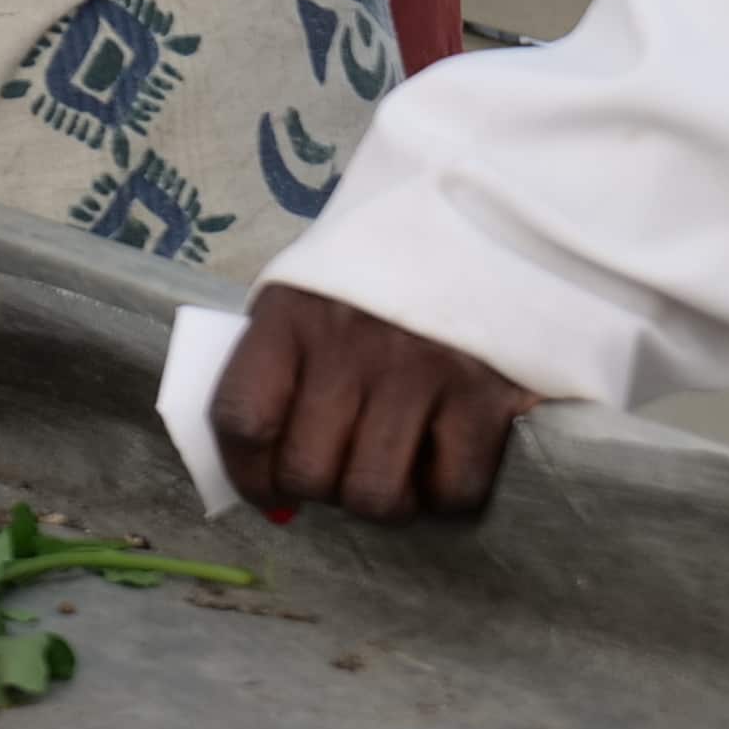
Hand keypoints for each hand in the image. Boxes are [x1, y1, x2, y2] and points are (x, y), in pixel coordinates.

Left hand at [213, 283, 537, 524]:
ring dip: (379, 501)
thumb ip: (279, 378)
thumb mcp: (306, 302)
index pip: (241, 418)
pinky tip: (438, 463)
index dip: (246, 474)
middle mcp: (351, 345)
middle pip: (309, 471)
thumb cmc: (374, 282)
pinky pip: (453, 491)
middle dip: (316, 491)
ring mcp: (422, 372)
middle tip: (336, 475)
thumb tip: (269, 485)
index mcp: (290, 316)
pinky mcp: (487, 397)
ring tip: (388, 473)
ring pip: (377, 495)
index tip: (267, 491)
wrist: (477, 226)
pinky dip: (442, 496)